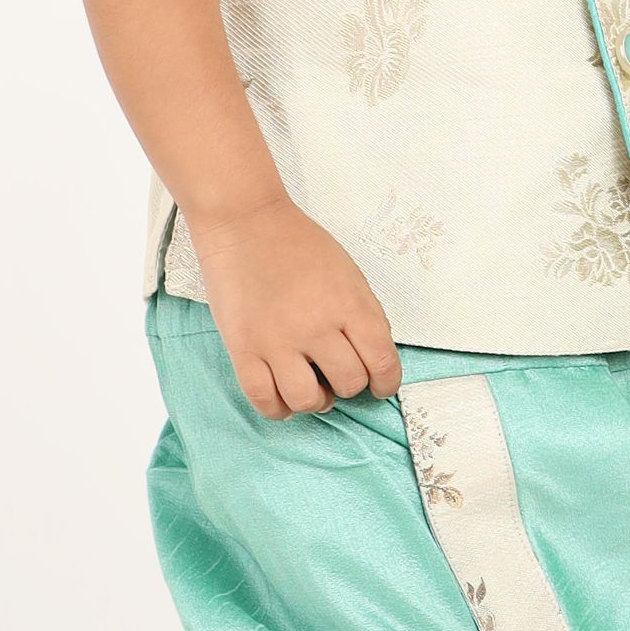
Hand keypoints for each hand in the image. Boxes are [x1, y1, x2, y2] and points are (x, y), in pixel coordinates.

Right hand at [186, 194, 404, 419]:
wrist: (245, 222)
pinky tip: (284, 397)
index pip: (382, 362)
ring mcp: (277, 340)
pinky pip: (265, 400)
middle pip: (349, 383)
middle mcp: (316, 326)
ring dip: (316, 400)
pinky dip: (279, 408)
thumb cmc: (298, 245)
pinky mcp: (243, 349)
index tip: (380, 386)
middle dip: (350, 385)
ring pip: (308, 400)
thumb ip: (363, 316)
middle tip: (338, 374)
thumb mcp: (349, 274)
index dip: (386, 383)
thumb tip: (372, 359)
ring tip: (312, 387)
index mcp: (349, 304)